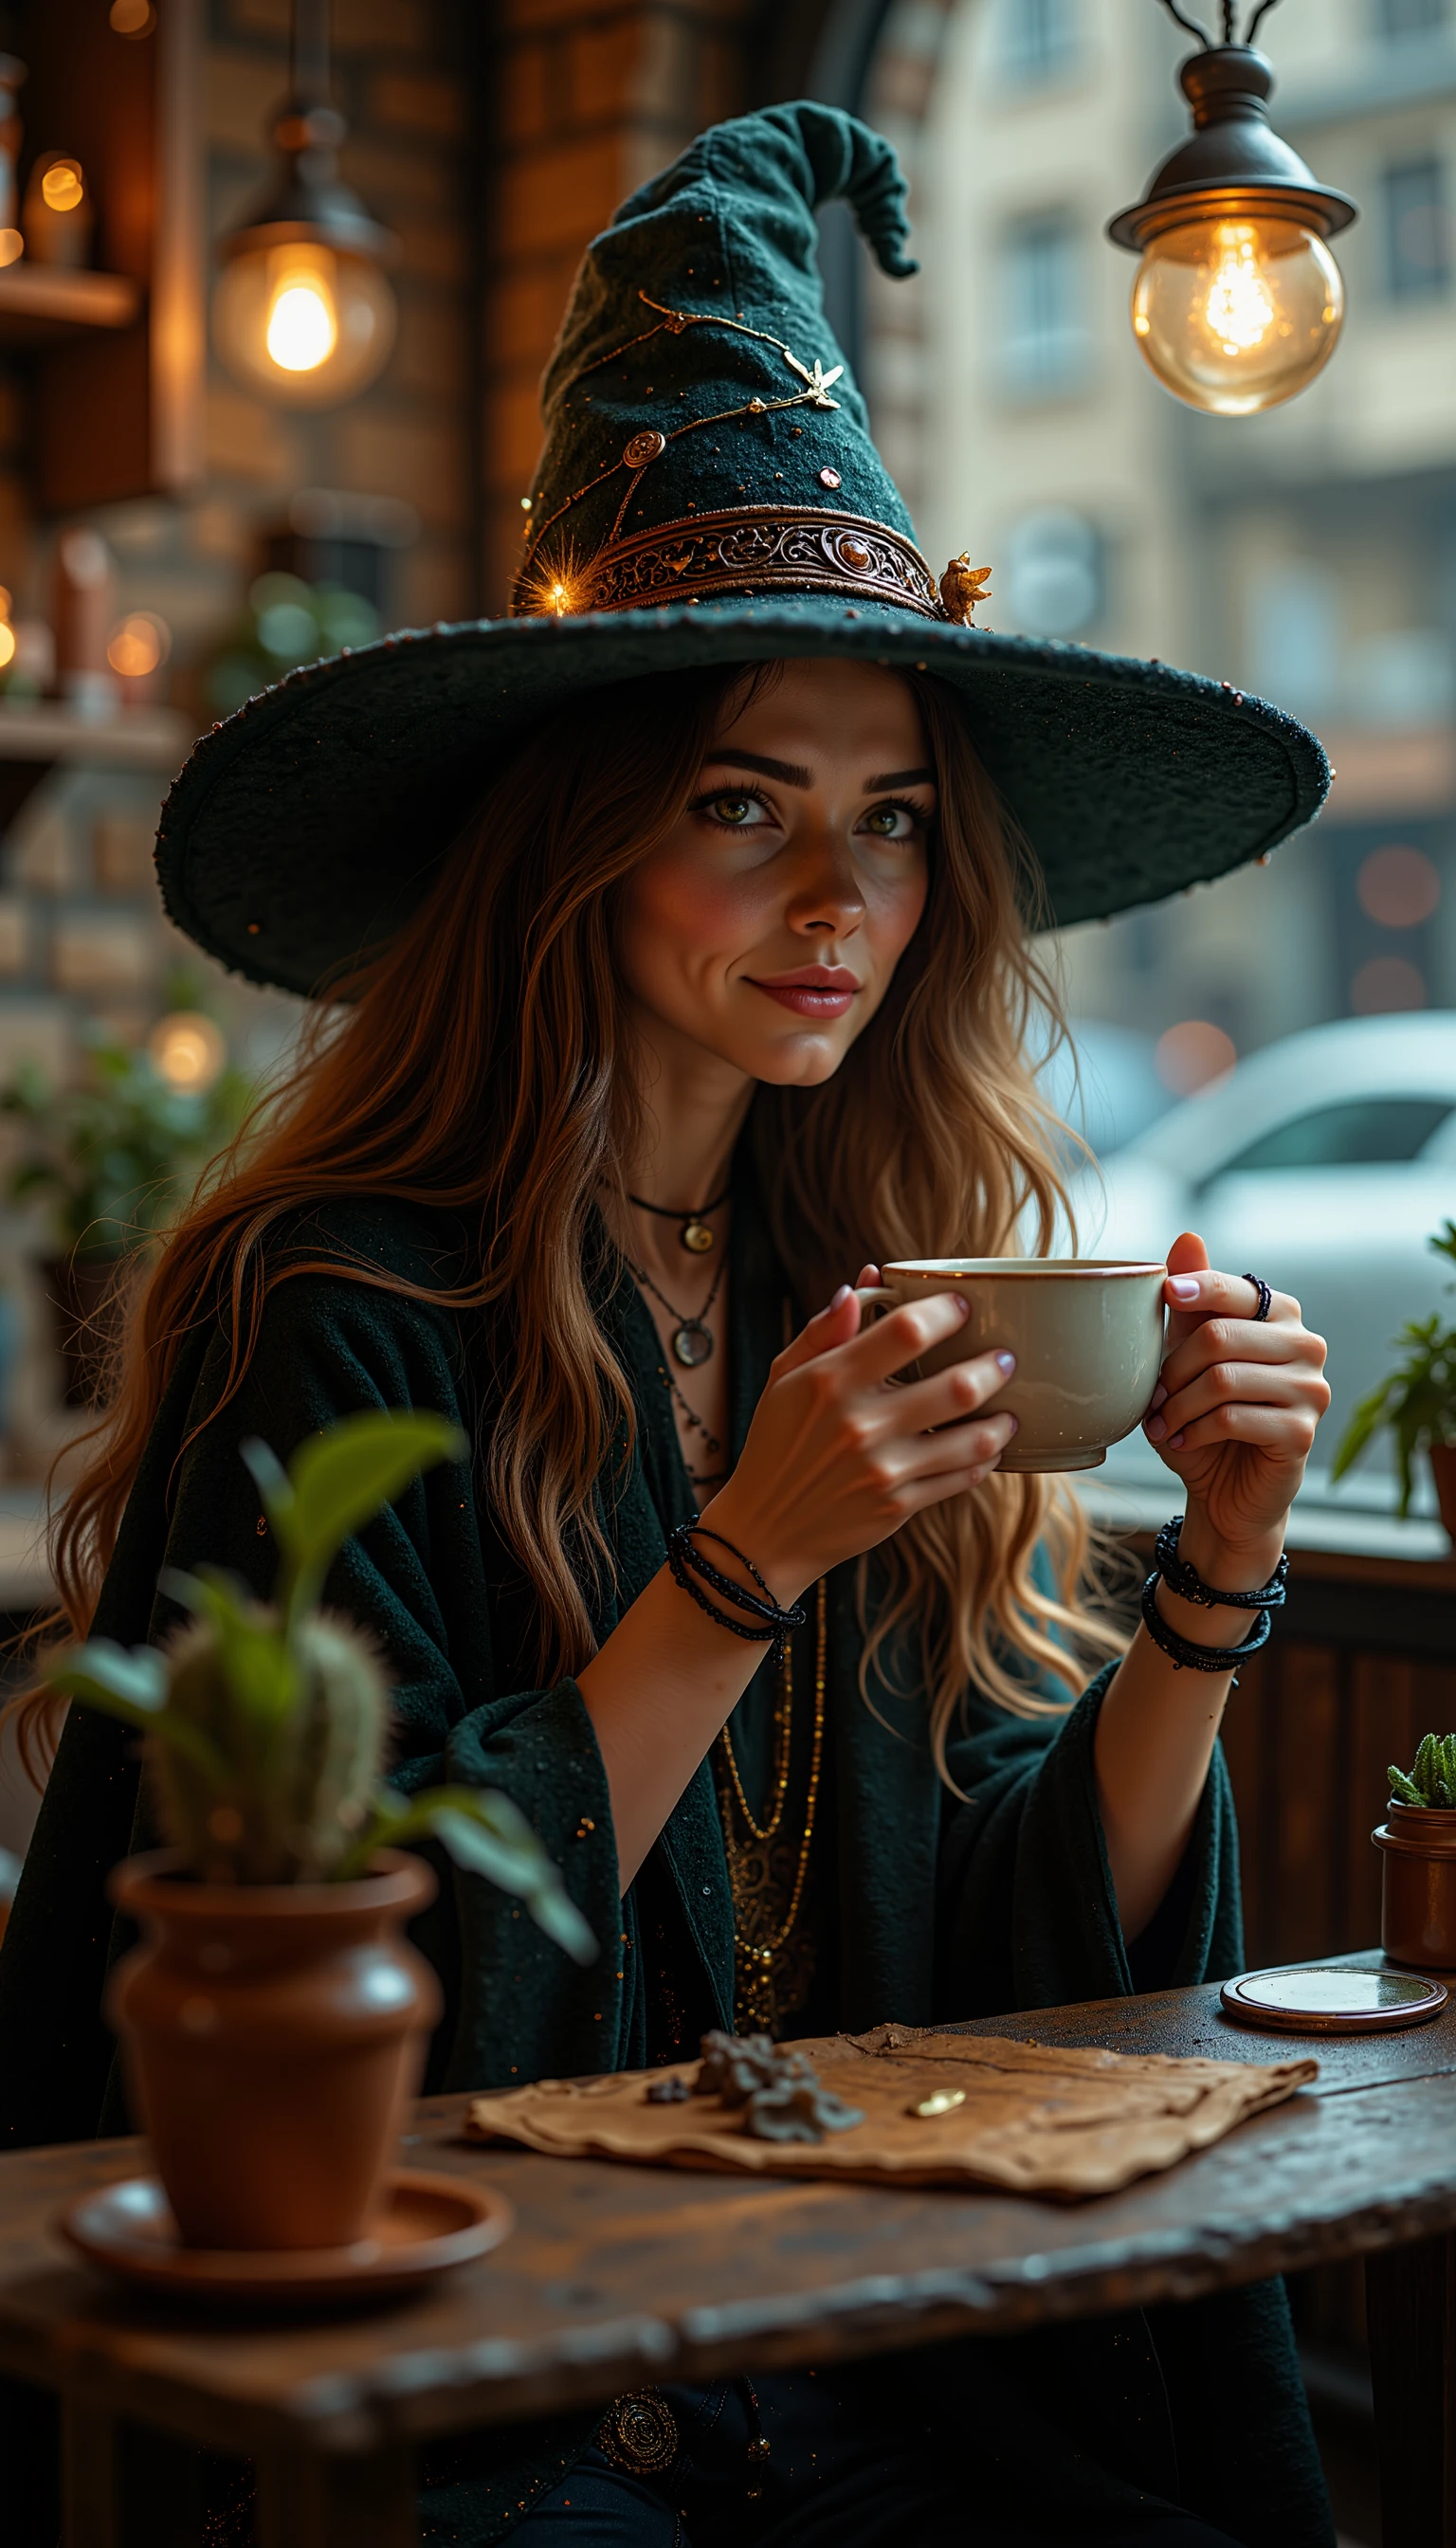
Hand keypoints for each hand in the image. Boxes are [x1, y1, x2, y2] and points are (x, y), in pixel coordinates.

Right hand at [702, 1268, 1016, 1605]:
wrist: (765, 1530)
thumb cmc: (776, 1444)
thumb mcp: (784, 1378)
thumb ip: (824, 1329)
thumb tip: (866, 1281)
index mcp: (831, 1381)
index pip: (907, 1330)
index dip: (946, 1311)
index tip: (963, 1306)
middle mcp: (861, 1424)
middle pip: (958, 1386)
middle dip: (994, 1367)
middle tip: (1004, 1358)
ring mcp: (884, 1470)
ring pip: (973, 1439)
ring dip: (1001, 1421)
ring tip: (1008, 1410)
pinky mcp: (898, 1507)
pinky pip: (962, 1479)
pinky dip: (984, 1460)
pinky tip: (986, 1448)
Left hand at [1143, 1231, 1329, 1577]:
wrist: (1224, 1491)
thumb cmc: (1203, 1416)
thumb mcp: (1187, 1357)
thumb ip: (1191, 1303)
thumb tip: (1188, 1235)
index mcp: (1280, 1315)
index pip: (1235, 1289)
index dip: (1197, 1287)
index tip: (1167, 1295)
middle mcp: (1306, 1345)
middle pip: (1220, 1336)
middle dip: (1172, 1370)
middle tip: (1153, 1398)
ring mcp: (1312, 1390)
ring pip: (1223, 1380)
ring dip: (1178, 1406)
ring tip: (1162, 1424)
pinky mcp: (1303, 1432)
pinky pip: (1233, 1418)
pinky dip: (1195, 1432)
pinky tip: (1182, 1442)